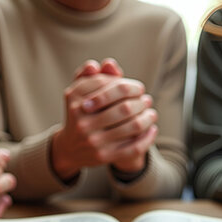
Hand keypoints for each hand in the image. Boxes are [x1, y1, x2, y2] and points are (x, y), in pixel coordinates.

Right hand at [51, 59, 158, 179]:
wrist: (70, 147)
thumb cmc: (83, 113)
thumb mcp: (84, 92)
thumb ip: (98, 75)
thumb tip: (109, 64)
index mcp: (75, 97)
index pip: (111, 85)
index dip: (130, 85)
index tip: (138, 88)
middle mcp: (81, 119)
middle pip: (125, 106)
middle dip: (141, 102)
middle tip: (147, 101)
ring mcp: (92, 140)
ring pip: (133, 126)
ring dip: (148, 118)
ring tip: (151, 114)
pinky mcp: (103, 156)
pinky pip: (134, 147)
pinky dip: (147, 137)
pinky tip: (152, 130)